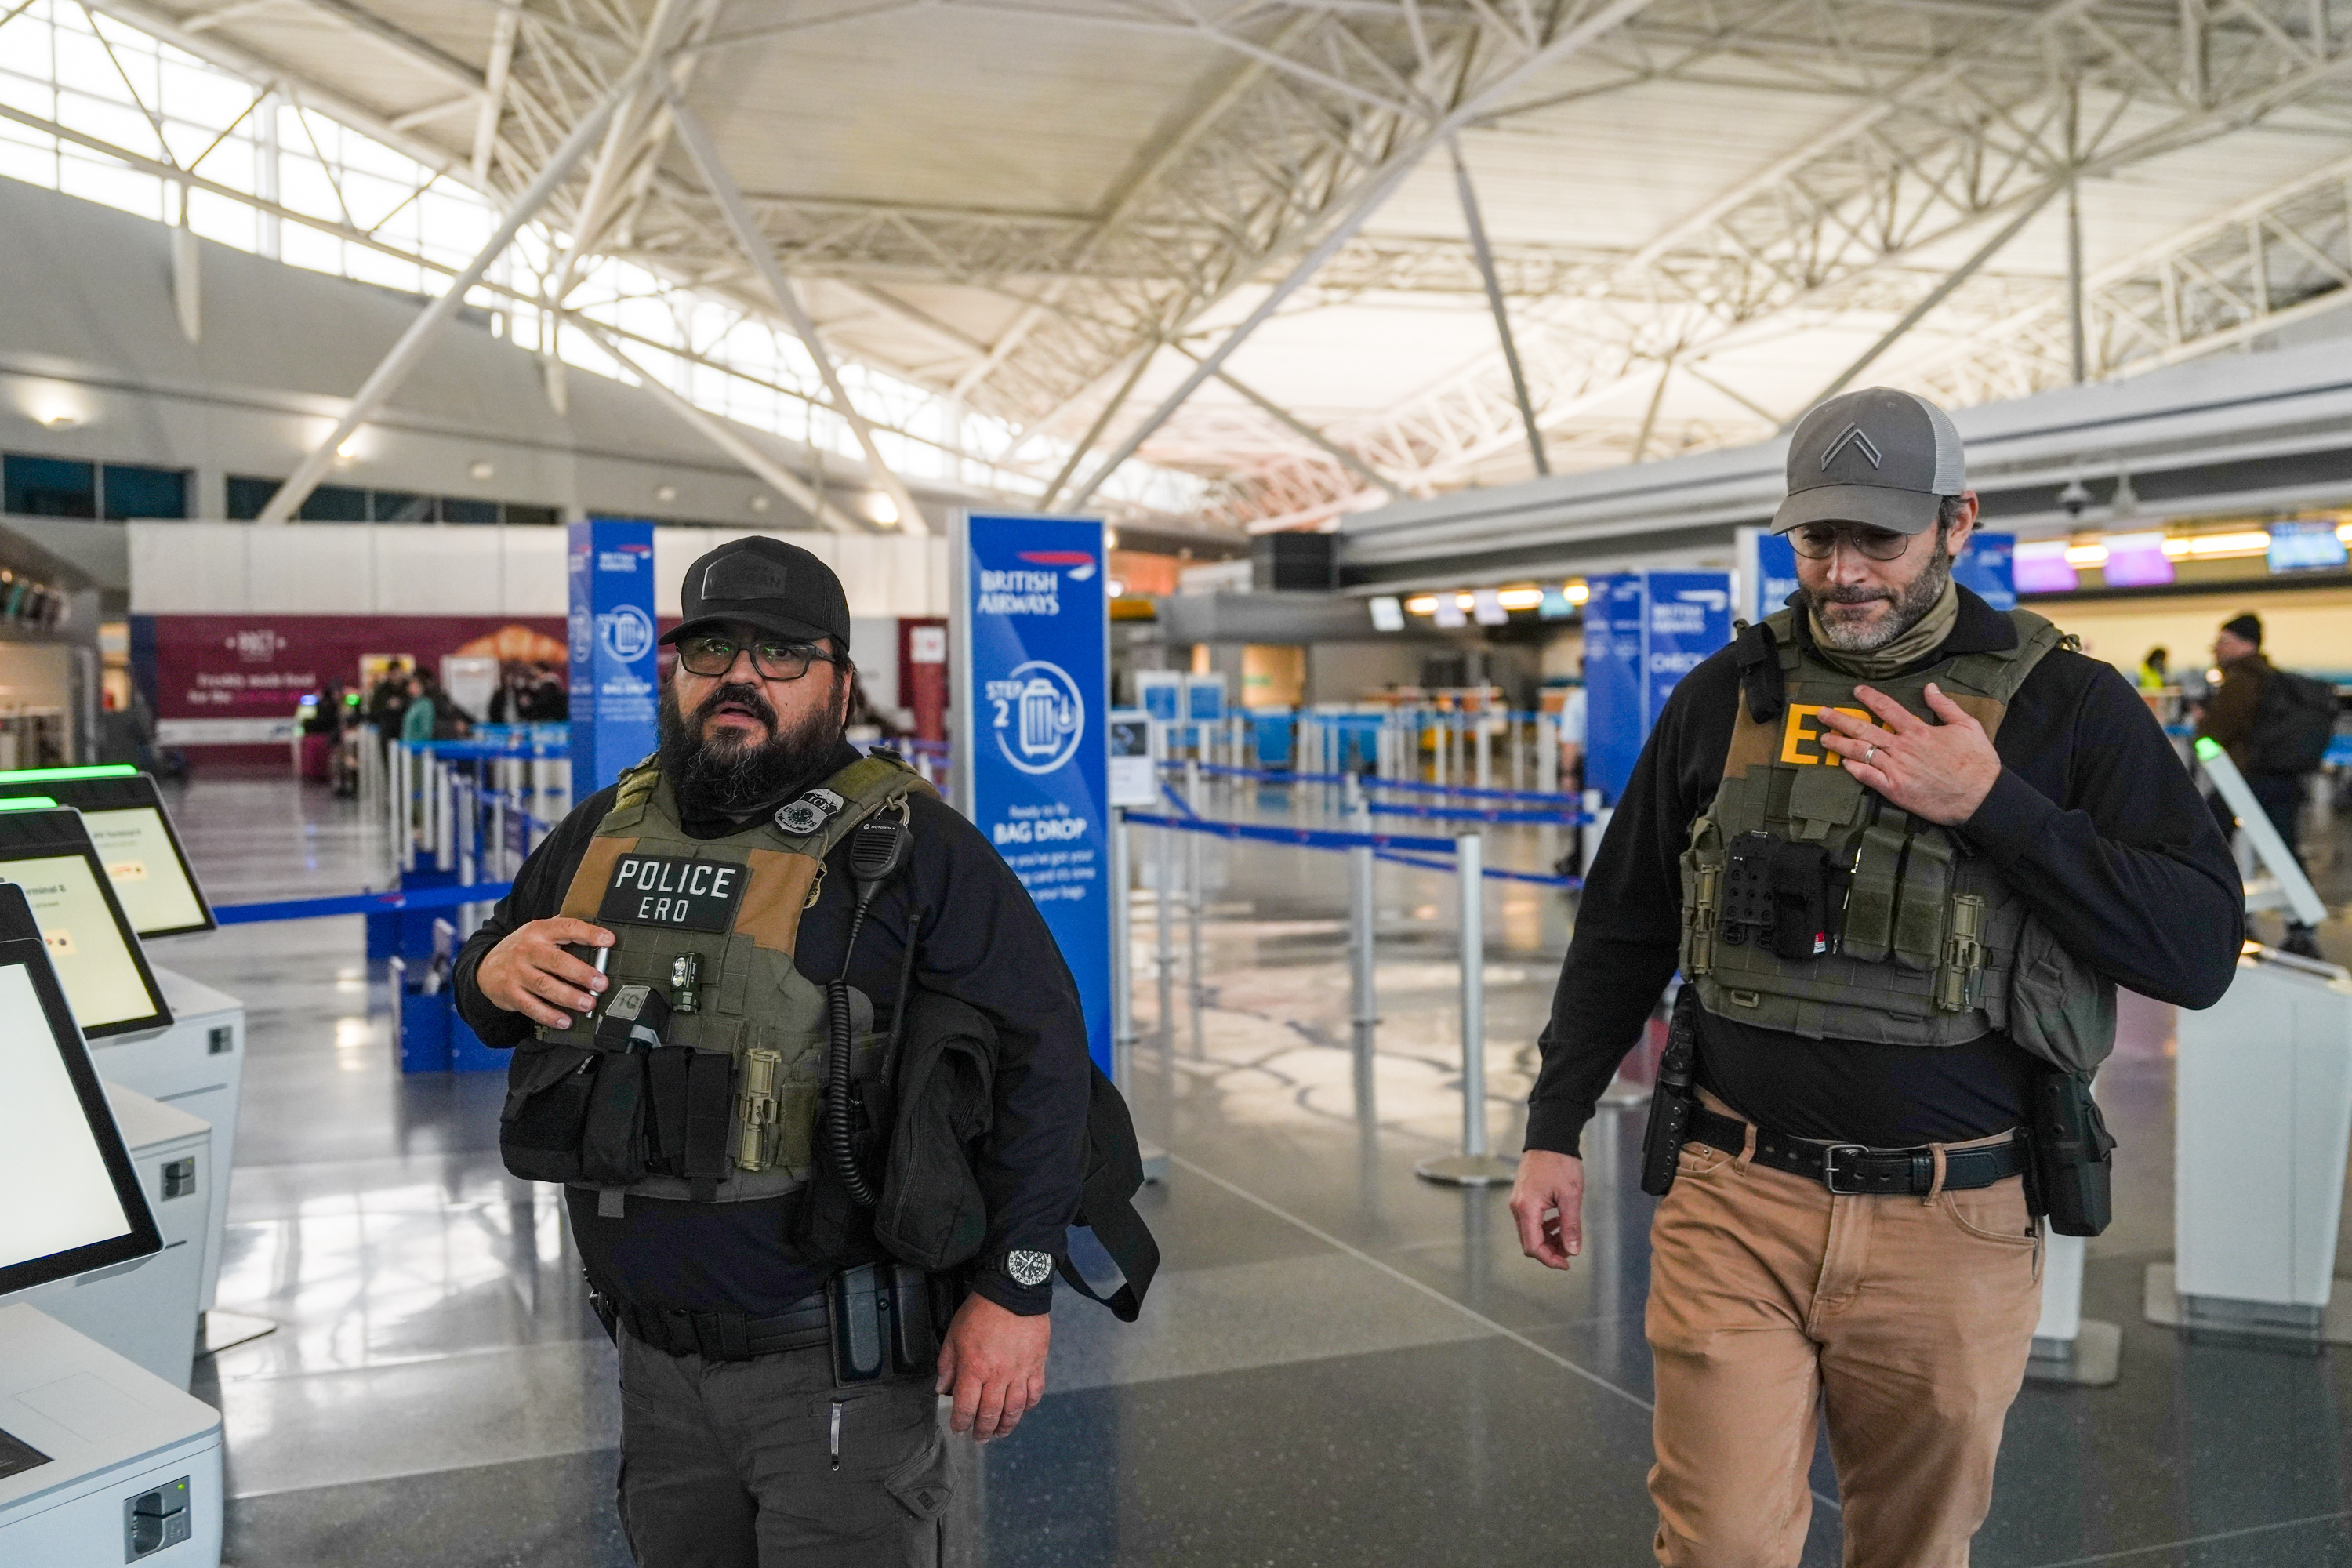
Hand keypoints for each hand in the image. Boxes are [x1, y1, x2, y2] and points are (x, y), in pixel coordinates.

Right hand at [473, 917, 612, 1029]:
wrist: (485, 966)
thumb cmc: (523, 949)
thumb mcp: (538, 932)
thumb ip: (564, 930)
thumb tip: (601, 933)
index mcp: (539, 931)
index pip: (566, 927)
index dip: (588, 933)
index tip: (609, 940)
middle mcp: (527, 950)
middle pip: (557, 961)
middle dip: (581, 973)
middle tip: (601, 984)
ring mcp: (517, 972)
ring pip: (545, 986)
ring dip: (569, 997)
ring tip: (588, 1004)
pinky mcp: (510, 993)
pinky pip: (532, 1007)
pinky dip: (549, 1016)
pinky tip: (565, 1021)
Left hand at [936, 1294, 1049, 1440]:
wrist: (1013, 1291)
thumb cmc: (981, 1311)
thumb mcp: (954, 1334)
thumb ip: (947, 1364)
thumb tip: (943, 1389)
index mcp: (974, 1368)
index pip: (966, 1407)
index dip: (960, 1423)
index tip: (958, 1429)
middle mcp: (998, 1375)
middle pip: (990, 1414)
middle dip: (982, 1430)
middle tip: (979, 1438)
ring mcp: (1020, 1371)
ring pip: (1014, 1409)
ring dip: (1006, 1426)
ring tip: (999, 1433)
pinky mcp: (1037, 1364)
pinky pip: (1035, 1393)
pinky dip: (1028, 1406)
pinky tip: (1022, 1410)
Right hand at [1508, 1150, 1585, 1270]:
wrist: (1550, 1138)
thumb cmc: (1560, 1162)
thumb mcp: (1571, 1196)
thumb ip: (1571, 1225)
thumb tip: (1573, 1249)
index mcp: (1527, 1208)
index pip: (1533, 1247)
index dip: (1550, 1259)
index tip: (1567, 1263)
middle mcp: (1518, 1207)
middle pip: (1530, 1242)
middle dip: (1550, 1250)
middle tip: (1571, 1249)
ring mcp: (1518, 1201)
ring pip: (1530, 1232)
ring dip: (1548, 1239)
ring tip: (1567, 1234)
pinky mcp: (1523, 1196)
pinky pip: (1531, 1220)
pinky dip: (1544, 1226)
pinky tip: (1559, 1221)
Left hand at [1816, 682, 2001, 826]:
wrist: (1981, 797)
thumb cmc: (1977, 762)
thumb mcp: (1967, 726)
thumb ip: (1945, 706)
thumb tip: (1930, 687)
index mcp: (1918, 731)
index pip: (1887, 709)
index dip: (1869, 698)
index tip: (1855, 690)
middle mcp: (1902, 748)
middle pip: (1864, 730)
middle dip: (1839, 720)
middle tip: (1821, 713)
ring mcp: (1896, 769)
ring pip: (1860, 753)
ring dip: (1839, 745)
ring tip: (1824, 738)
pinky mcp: (1895, 789)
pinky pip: (1868, 777)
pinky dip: (1854, 770)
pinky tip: (1843, 764)